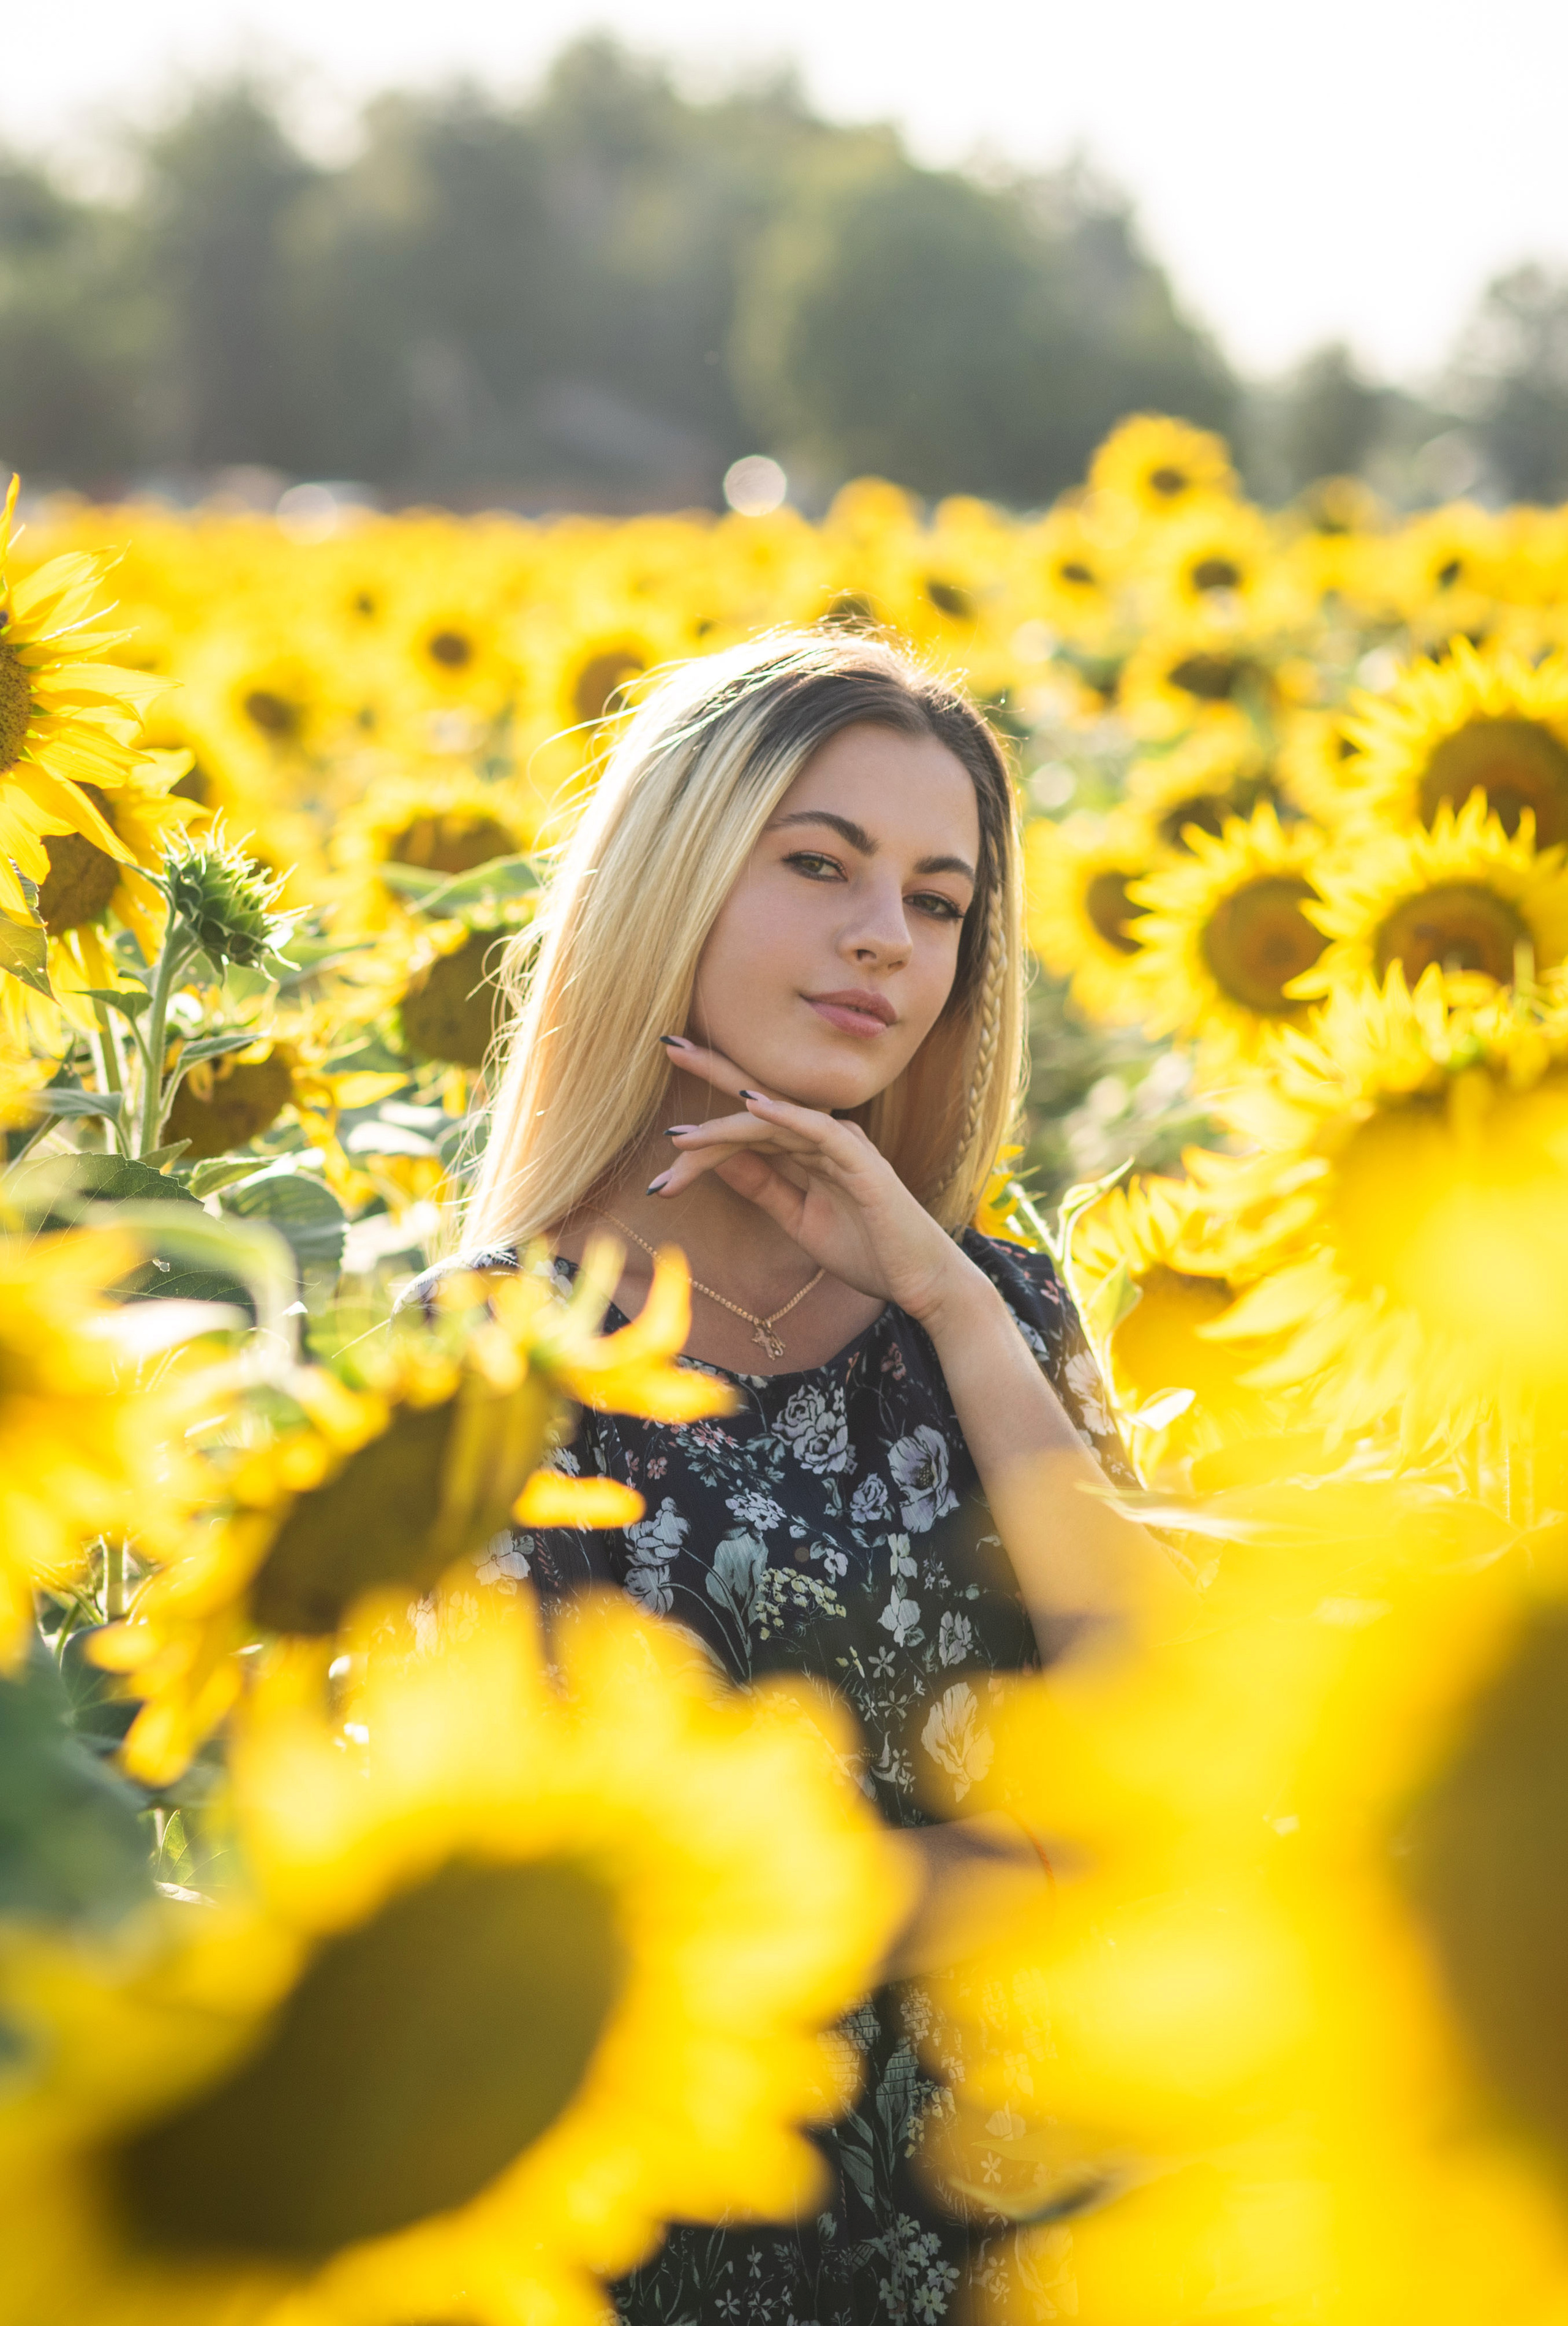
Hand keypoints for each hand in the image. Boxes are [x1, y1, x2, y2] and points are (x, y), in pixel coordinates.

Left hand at [651, 1034, 979, 1323]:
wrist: (922, 1284)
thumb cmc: (867, 1250)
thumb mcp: (798, 1218)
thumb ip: (762, 1186)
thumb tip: (715, 1160)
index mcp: (810, 1149)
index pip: (751, 1123)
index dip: (707, 1118)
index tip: (662, 1124)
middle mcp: (826, 1137)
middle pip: (760, 1103)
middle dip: (714, 1074)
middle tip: (668, 1048)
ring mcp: (845, 1147)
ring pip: (777, 1122)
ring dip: (725, 1126)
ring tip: (677, 1136)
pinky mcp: (863, 1164)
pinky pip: (819, 1132)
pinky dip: (786, 1116)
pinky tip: (751, 1106)